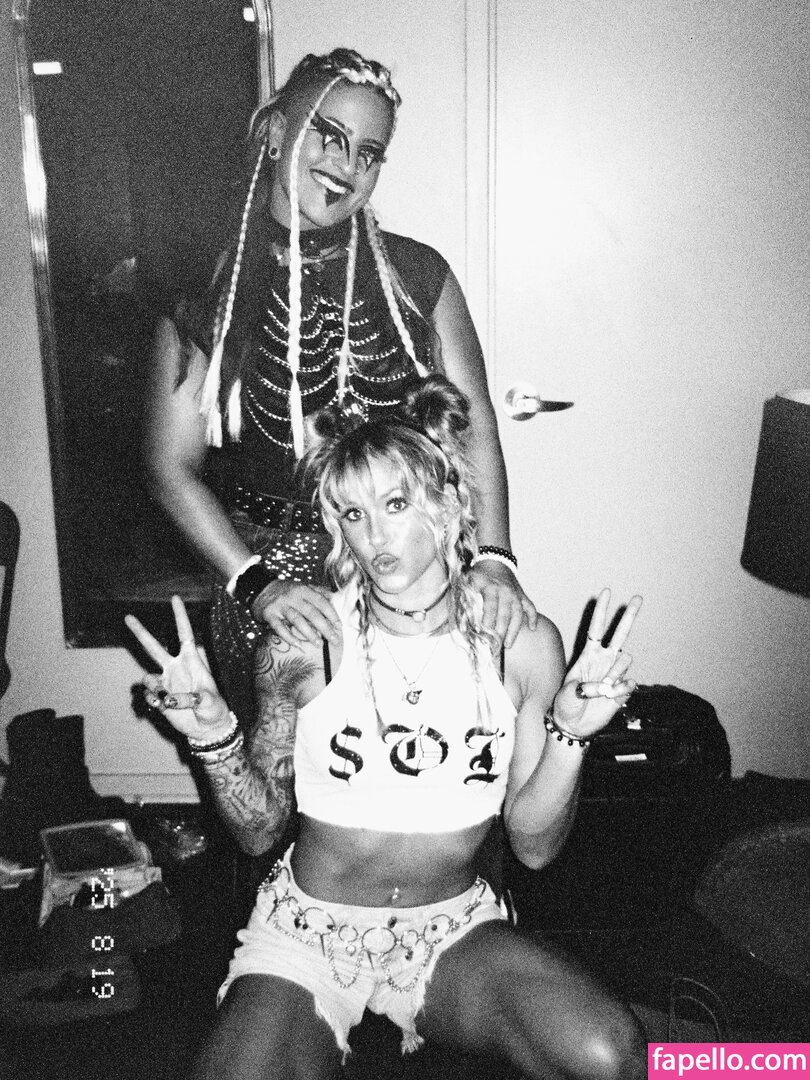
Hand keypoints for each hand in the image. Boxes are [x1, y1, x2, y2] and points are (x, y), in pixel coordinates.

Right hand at [125, 595, 231, 740]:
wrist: (206, 728)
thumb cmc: (214, 709)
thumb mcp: (211, 702)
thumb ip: (195, 698)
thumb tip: (174, 698)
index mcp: (192, 661)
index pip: (185, 634)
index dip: (180, 616)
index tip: (175, 598)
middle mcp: (175, 668)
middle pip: (154, 647)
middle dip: (141, 632)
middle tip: (127, 617)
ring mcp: (165, 682)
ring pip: (147, 676)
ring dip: (155, 688)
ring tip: (170, 700)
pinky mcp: (159, 697)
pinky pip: (148, 695)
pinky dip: (155, 701)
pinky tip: (165, 707)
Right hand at [252, 580, 340, 646]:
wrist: (260, 588)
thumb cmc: (286, 591)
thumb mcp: (302, 587)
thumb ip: (319, 591)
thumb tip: (335, 597)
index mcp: (304, 590)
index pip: (321, 602)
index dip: (332, 614)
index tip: (339, 627)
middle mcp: (293, 596)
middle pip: (312, 613)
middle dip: (325, 627)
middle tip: (334, 640)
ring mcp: (281, 605)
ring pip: (297, 620)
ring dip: (309, 633)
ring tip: (319, 644)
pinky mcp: (269, 614)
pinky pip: (279, 628)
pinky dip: (289, 637)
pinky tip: (298, 645)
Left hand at [468, 560, 537, 647]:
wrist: (494, 559)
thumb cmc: (477, 576)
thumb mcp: (465, 583)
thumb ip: (461, 603)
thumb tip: (455, 627)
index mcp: (489, 587)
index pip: (490, 607)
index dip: (487, 622)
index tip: (482, 636)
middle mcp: (504, 591)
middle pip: (505, 614)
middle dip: (500, 632)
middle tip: (494, 648)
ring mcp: (515, 593)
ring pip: (518, 613)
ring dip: (514, 630)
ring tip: (508, 645)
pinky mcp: (522, 595)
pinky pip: (530, 606)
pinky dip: (533, 617)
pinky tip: (533, 628)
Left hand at [551, 588, 642, 740]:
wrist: (573, 724)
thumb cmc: (566, 703)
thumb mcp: (568, 692)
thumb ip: (586, 686)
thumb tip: (607, 687)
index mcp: (588, 655)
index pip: (596, 629)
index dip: (601, 611)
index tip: (605, 592)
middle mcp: (604, 660)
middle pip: (620, 634)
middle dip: (629, 616)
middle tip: (638, 598)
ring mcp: (615, 673)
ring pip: (625, 660)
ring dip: (614, 673)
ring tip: (602, 689)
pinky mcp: (623, 689)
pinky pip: (628, 683)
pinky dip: (619, 690)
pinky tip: (611, 697)